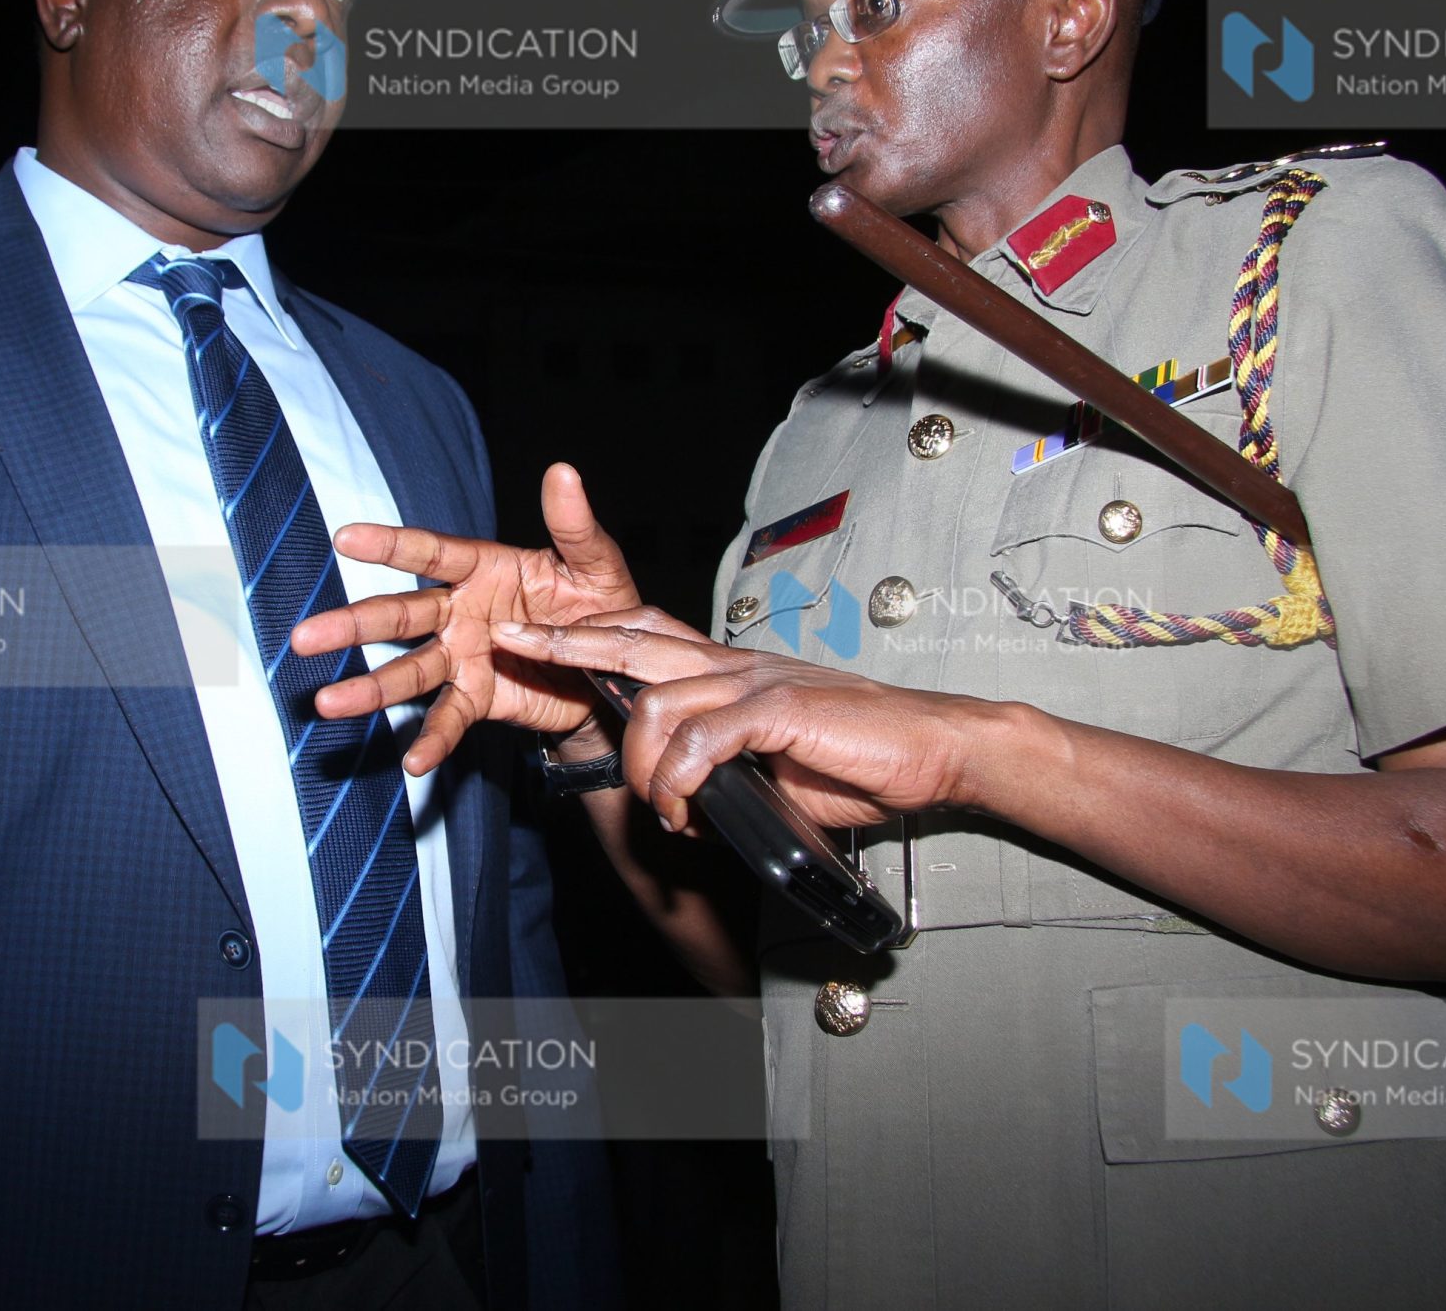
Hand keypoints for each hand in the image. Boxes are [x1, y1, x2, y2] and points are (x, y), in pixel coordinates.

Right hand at [290, 463, 644, 772]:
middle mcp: (462, 612)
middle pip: (399, 615)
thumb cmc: (602, 607)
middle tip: (304, 636)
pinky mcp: (478, 699)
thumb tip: (563, 473)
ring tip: (327, 702)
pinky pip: (449, 719)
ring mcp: (464, 657)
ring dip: (369, 688)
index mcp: (484, 569)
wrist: (613, 673)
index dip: (389, 545)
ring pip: (409, 670)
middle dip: (352, 625)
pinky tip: (413, 761)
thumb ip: (574, 528)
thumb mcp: (596, 566)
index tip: (345, 538)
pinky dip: (432, 741)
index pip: (431, 552)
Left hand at [489, 619, 991, 830]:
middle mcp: (735, 665)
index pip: (645, 637)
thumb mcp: (772, 768)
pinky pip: (702, 739)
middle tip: (513, 643)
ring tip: (661, 811)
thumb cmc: (858, 760)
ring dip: (642, 768)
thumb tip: (686, 808)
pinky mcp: (779, 710)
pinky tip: (688, 810)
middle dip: (565, 643)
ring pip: (655, 703)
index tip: (537, 640)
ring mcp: (755, 682)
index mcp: (732, 670)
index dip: (590, 635)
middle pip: (631, 641)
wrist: (931, 750)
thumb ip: (723, 774)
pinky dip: (681, 780)